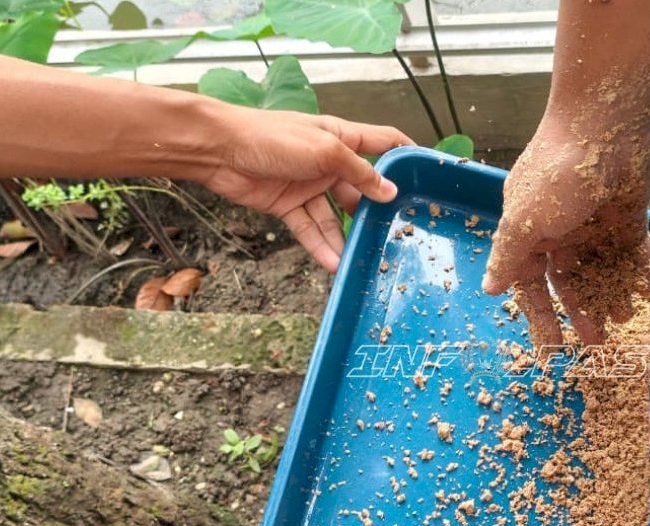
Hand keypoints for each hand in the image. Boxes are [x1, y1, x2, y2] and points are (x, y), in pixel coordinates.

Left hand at [205, 111, 412, 271]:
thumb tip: (390, 193)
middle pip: (362, 187)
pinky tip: (335, 264)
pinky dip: (321, 246)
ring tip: (365, 259)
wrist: (219, 150)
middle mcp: (329, 161)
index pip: (384, 142)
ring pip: (336, 216)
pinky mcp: (288, 205)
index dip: (407, 155)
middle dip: (377, 210)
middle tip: (397, 233)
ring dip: (347, 237)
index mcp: (342, 137)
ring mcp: (309, 185)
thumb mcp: (325, 151)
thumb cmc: (271, 137)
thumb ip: (359, 173)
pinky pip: (310, 229)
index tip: (430, 174)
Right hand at [483, 117, 649, 345]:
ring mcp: (595, 219)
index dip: (541, 314)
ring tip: (625, 323)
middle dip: (581, 311)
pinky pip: (634, 249)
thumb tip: (488, 289)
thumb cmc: (557, 170)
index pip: (531, 281)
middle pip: (569, 280)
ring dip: (611, 295)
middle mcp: (560, 226)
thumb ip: (508, 257)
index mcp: (529, 228)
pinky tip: (646, 294)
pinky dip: (639, 271)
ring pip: (602, 268)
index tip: (553, 347)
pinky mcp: (628, 210)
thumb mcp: (524, 220)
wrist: (607, 120)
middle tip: (596, 343)